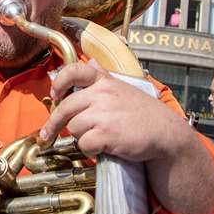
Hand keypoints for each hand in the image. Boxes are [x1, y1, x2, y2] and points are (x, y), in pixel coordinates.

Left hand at [40, 59, 190, 161]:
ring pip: (74, 128)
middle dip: (54, 123)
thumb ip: (104, 77)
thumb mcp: (124, 88)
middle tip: (47, 134)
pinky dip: (89, 150)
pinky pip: (83, 144)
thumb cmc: (143, 114)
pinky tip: (101, 148)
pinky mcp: (106, 134)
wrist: (166, 134)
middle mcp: (102, 94)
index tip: (54, 95)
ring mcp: (104, 114)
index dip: (59, 82)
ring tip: (98, 137)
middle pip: (65, 107)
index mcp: (105, 82)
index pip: (74, 71)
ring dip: (81, 136)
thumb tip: (90, 62)